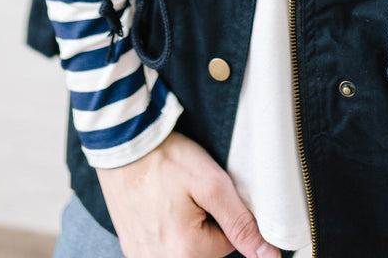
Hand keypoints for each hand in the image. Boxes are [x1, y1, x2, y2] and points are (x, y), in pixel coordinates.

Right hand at [97, 131, 278, 257]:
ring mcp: (143, 257)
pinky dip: (165, 225)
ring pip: (185, 245)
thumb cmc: (164, 158)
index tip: (206, 188)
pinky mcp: (131, 248)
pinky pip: (161, 245)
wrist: (118, 142)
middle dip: (205, 219)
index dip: (224, 210)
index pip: (229, 241)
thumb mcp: (211, 184)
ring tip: (171, 195)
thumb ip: (241, 223)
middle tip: (187, 190)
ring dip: (185, 224)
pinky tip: (157, 203)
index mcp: (187, 253)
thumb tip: (269, 256)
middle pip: (206, 247)